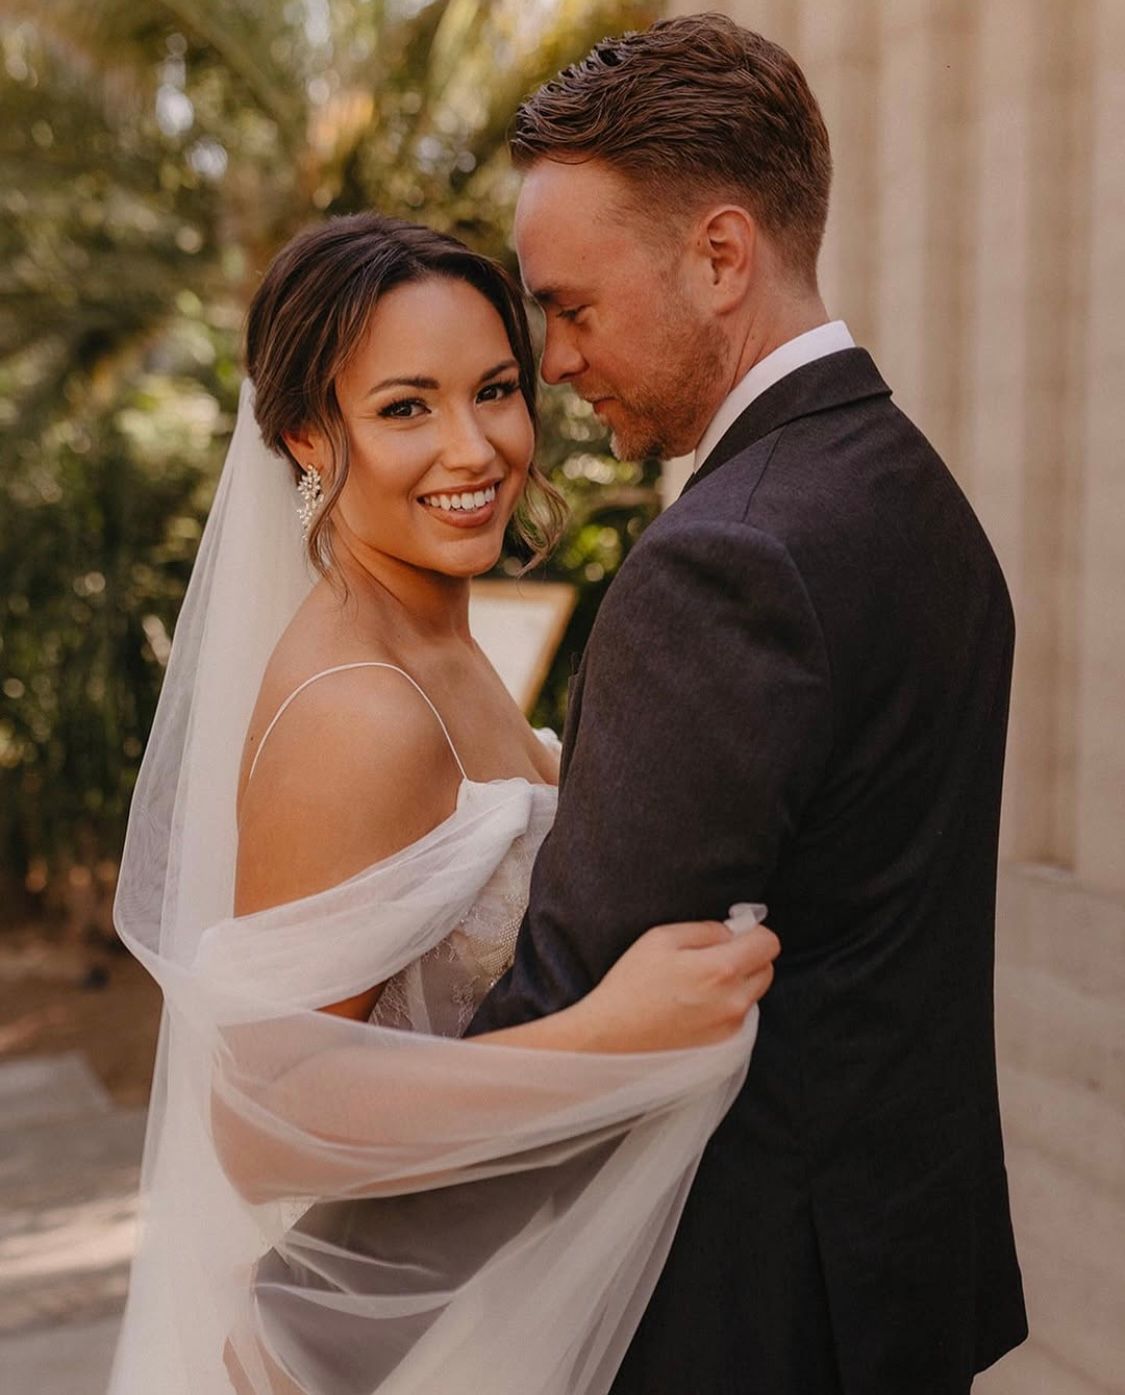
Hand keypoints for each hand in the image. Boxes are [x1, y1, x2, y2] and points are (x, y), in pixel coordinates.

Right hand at [579, 916, 779, 1052]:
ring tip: (698, 984)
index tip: (733, 933)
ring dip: (738, 983)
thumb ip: (706, 930)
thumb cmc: (631, 985)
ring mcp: (731, 1027)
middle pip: (767, 969)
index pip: (768, 943)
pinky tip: (695, 1006)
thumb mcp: (661, 938)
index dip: (752, 932)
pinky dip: (726, 1006)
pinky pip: (739, 1017)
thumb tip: (731, 933)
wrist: (611, 1038)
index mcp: (721, 969)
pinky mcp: (723, 1046)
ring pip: (753, 994)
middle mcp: (734, 1001)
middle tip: (712, 957)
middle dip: (748, 957)